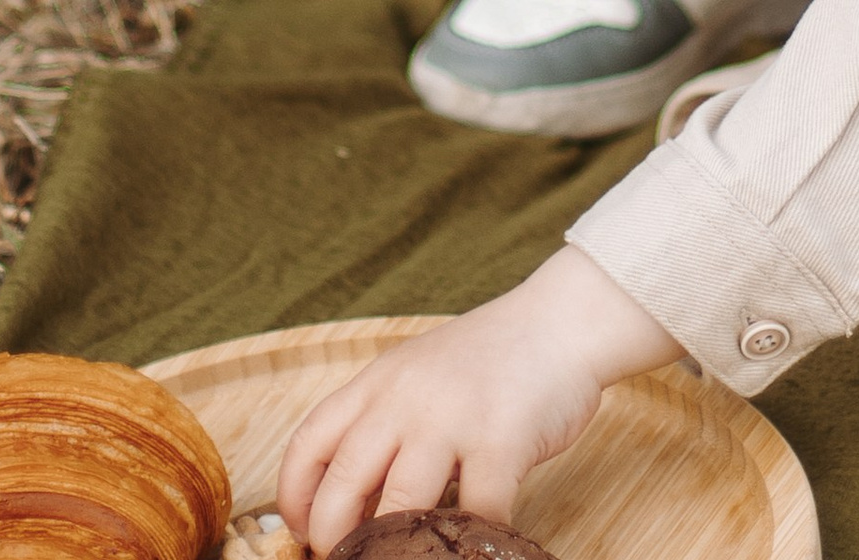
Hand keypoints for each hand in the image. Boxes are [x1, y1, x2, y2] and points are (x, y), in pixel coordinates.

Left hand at [275, 248, 679, 550]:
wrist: (561, 322)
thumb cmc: (490, 359)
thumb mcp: (419, 374)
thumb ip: (384, 421)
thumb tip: (350, 500)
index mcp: (378, 382)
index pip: (309, 445)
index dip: (297, 501)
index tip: (305, 533)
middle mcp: (406, 398)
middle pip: (343, 484)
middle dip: (336, 538)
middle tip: (350, 558)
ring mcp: (453, 418)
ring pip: (399, 506)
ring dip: (395, 546)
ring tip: (406, 555)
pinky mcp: (502, 440)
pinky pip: (476, 512)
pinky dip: (471, 538)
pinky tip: (475, 539)